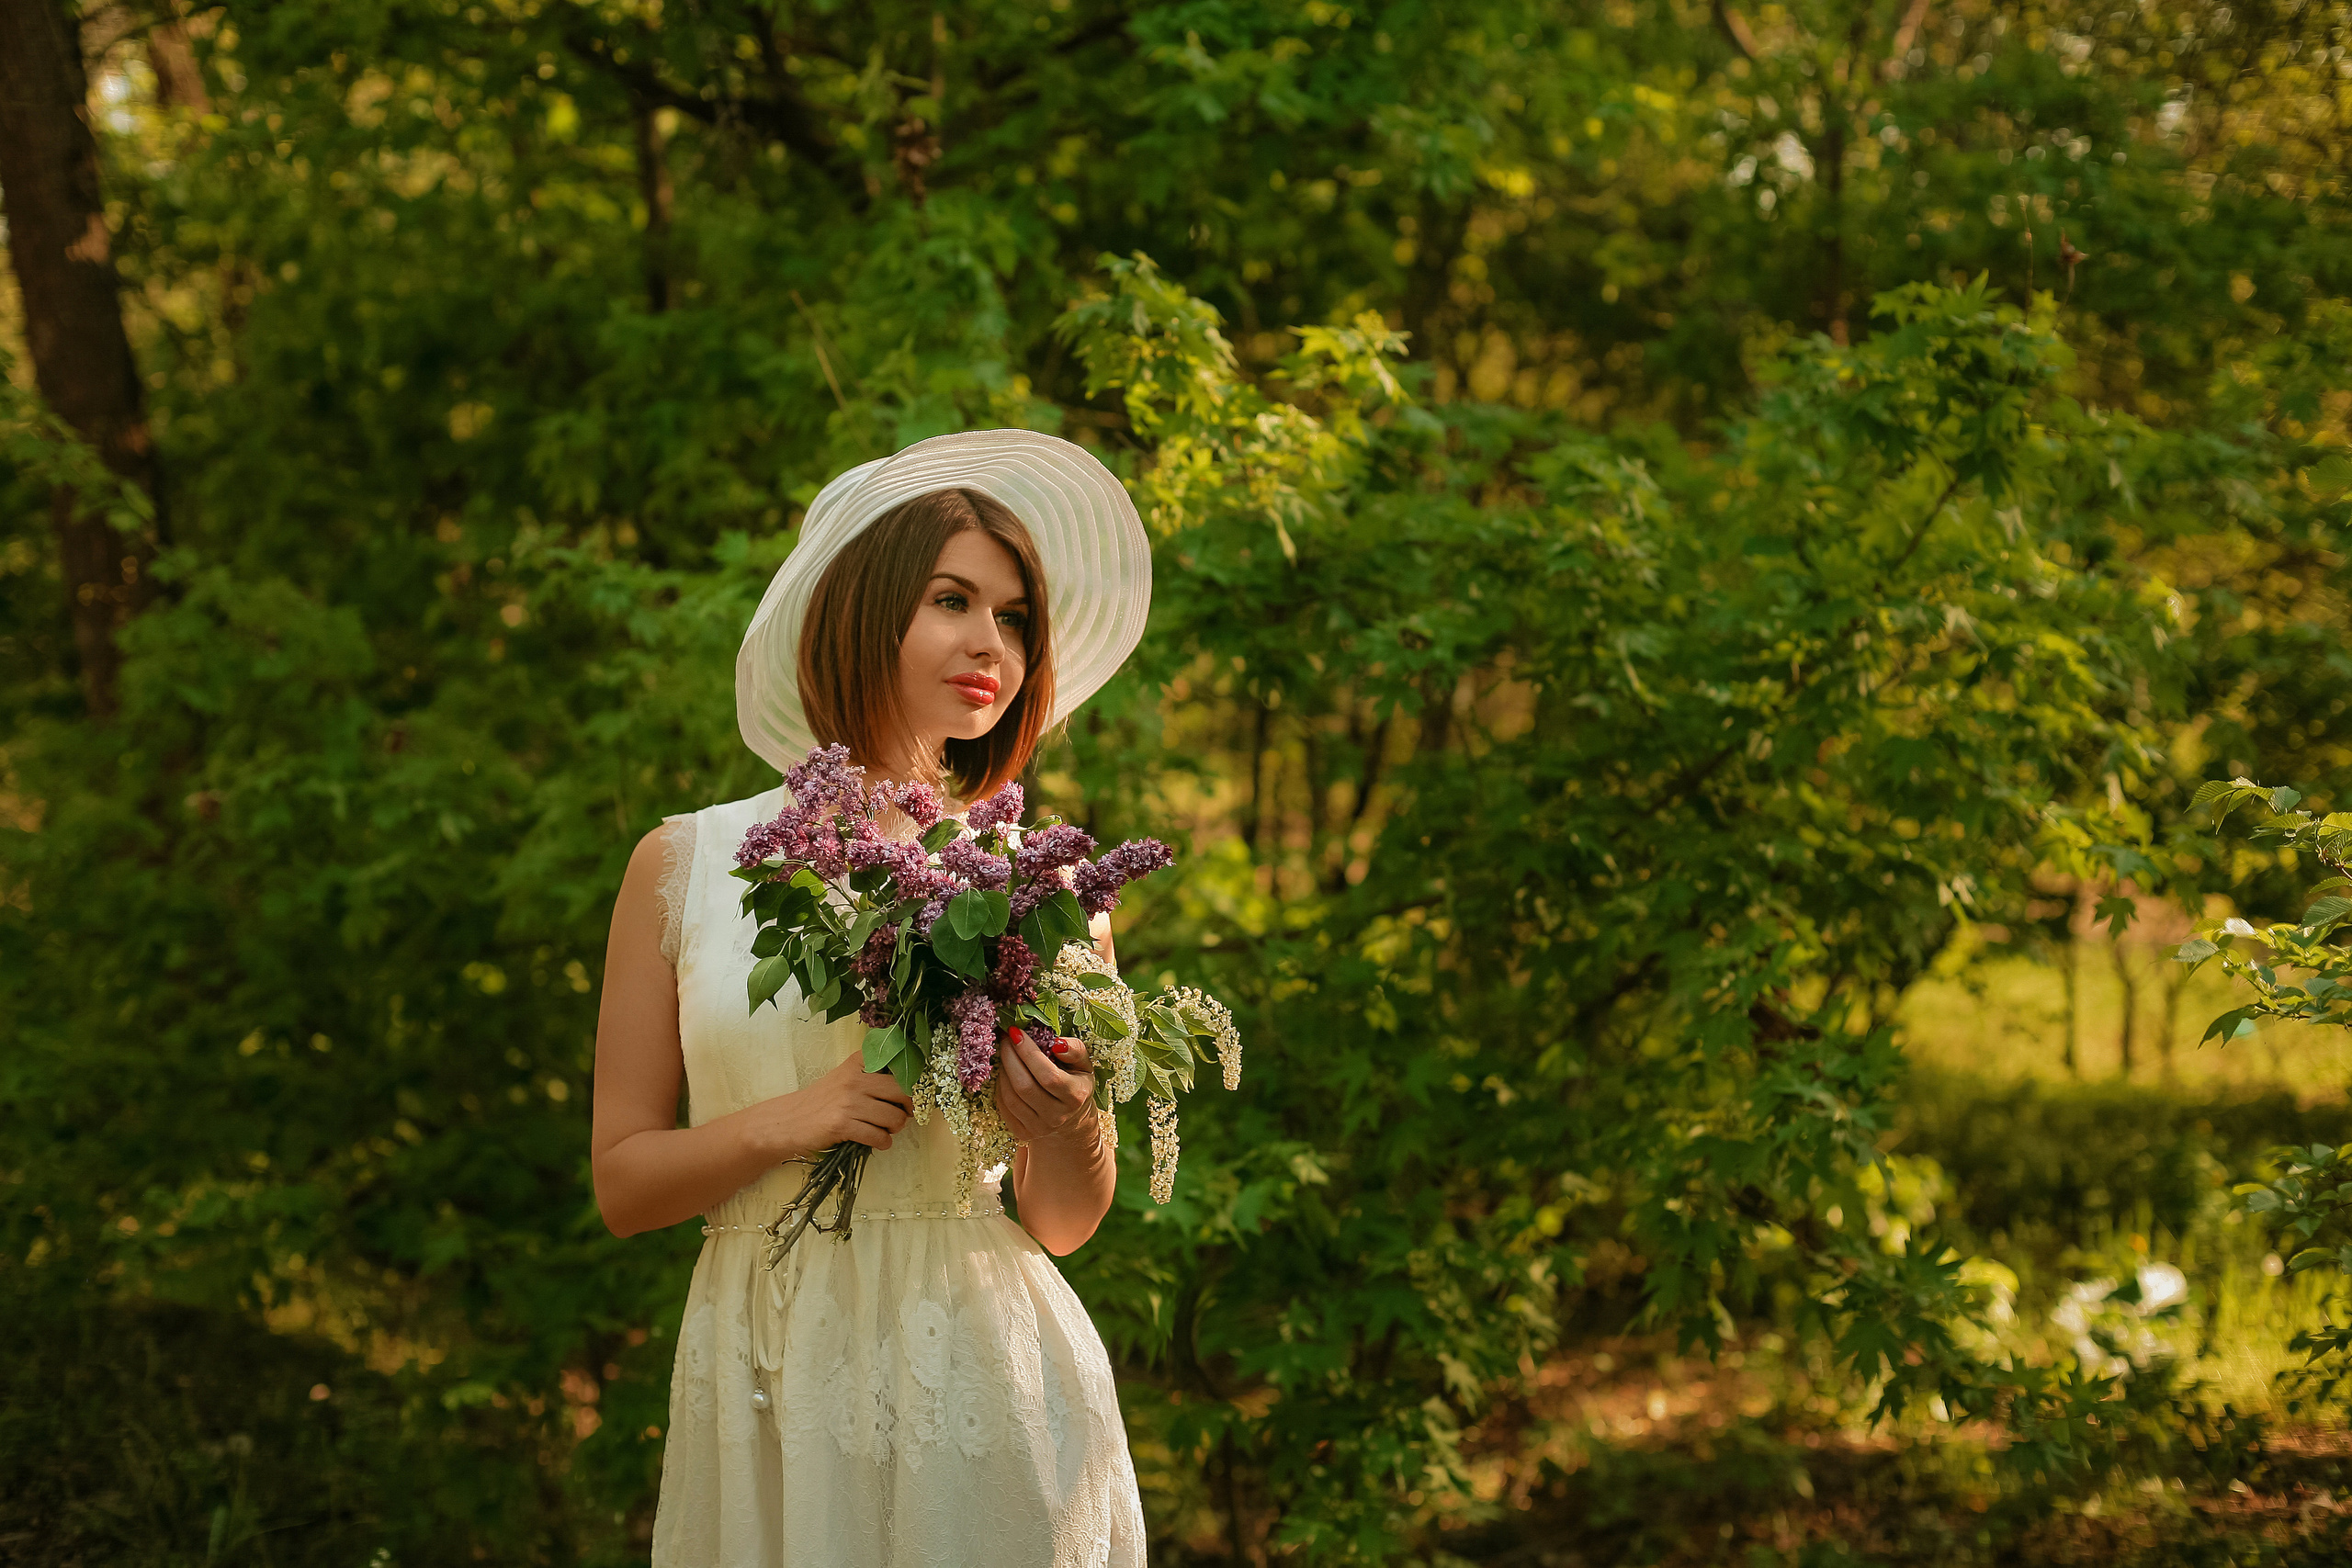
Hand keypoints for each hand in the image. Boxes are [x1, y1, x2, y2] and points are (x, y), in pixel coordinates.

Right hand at [743, 1047, 912, 1161]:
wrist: (789, 1121)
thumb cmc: (822, 1101)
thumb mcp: (845, 1077)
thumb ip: (872, 1075)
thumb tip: (910, 1088)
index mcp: (857, 1062)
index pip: (897, 1065)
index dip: (912, 1081)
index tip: (914, 1093)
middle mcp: (854, 1078)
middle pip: (902, 1091)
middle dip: (908, 1108)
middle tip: (902, 1115)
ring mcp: (848, 1102)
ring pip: (894, 1117)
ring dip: (895, 1128)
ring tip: (885, 1129)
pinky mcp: (842, 1125)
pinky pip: (878, 1136)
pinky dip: (883, 1142)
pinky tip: (877, 1141)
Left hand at [993, 1028, 1098, 1148]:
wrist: (1071, 1121)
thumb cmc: (1075, 1085)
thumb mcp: (1083, 1065)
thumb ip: (1075, 1050)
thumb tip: (1057, 1042)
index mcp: (1075, 1096)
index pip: (1047, 1075)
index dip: (1028, 1052)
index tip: (1016, 1032)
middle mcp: (1057, 1116)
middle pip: (1024, 1086)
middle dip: (1010, 1058)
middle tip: (1006, 1039)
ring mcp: (1039, 1128)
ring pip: (1010, 1097)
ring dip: (1003, 1071)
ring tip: (1006, 1054)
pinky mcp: (1023, 1133)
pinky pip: (1004, 1107)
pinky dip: (1000, 1086)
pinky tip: (1005, 1073)